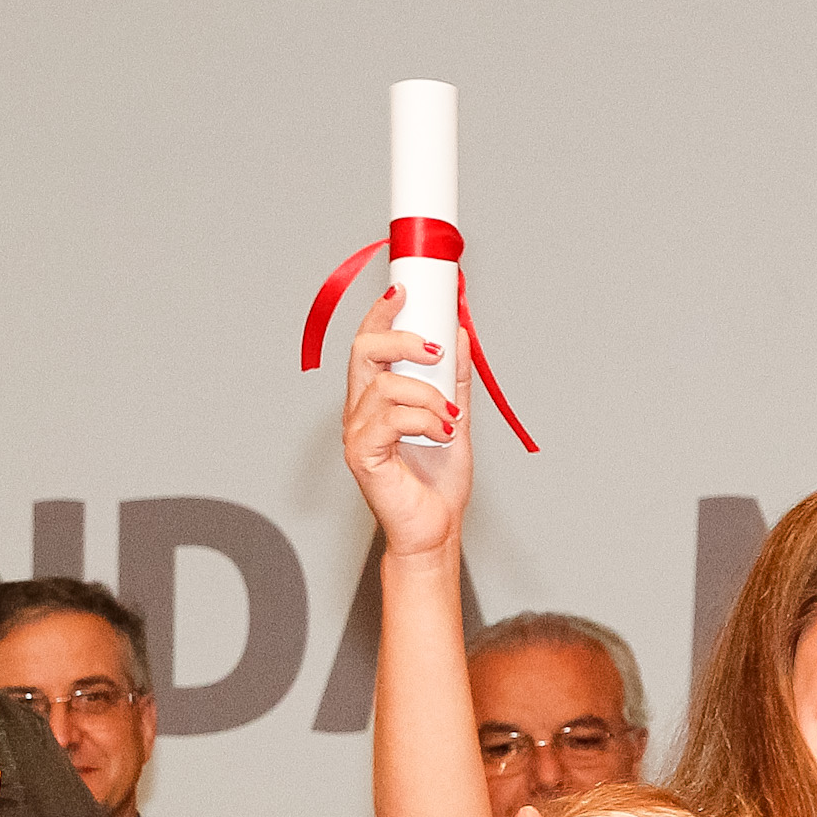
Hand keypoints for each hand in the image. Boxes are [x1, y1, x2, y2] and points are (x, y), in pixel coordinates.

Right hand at [339, 285, 470, 561]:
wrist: (436, 526)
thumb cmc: (438, 479)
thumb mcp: (454, 416)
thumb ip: (456, 378)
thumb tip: (460, 334)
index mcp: (375, 397)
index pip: (369, 343)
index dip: (381, 313)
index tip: (404, 290)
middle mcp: (359, 410)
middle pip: (364, 352)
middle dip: (402, 339)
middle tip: (436, 351)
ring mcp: (357, 432)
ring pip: (387, 385)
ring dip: (428, 395)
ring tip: (449, 418)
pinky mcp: (362, 455)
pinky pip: (391, 419)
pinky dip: (423, 419)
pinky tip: (441, 433)